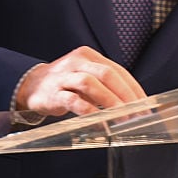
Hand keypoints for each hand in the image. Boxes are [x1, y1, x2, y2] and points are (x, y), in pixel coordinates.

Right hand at [15, 46, 146, 116]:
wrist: (31, 85)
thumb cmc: (65, 83)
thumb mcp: (86, 77)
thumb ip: (106, 86)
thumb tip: (133, 104)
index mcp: (89, 56)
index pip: (118, 70)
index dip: (133, 87)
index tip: (146, 104)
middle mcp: (77, 62)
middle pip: (107, 74)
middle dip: (125, 94)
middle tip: (138, 112)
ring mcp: (64, 76)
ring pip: (90, 84)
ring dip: (110, 101)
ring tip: (123, 117)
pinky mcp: (54, 93)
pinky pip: (73, 100)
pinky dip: (88, 111)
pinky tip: (100, 122)